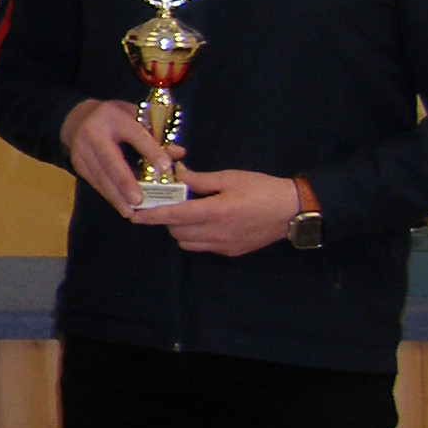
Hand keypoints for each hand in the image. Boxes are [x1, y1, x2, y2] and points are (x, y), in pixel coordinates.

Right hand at [61, 97, 176, 216]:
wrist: (79, 118)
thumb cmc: (116, 119)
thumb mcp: (136, 116)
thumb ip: (156, 134)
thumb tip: (178, 153)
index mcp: (113, 117)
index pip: (135, 134)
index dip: (150, 150)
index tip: (166, 167)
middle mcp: (93, 133)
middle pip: (110, 160)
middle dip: (125, 182)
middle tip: (139, 200)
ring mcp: (81, 149)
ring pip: (100, 176)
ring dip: (115, 196)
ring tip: (130, 212)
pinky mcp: (77, 164)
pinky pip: (94, 182)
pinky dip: (108, 195)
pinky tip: (120, 206)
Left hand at [152, 167, 302, 255]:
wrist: (294, 210)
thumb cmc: (262, 189)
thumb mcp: (230, 178)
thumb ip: (200, 180)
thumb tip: (177, 175)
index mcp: (216, 212)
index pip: (174, 216)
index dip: (151, 216)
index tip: (133, 215)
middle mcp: (217, 233)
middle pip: (176, 231)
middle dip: (167, 219)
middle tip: (171, 203)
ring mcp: (224, 246)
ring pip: (186, 243)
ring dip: (180, 230)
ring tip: (188, 213)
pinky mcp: (231, 252)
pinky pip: (202, 247)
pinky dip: (195, 237)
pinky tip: (204, 223)